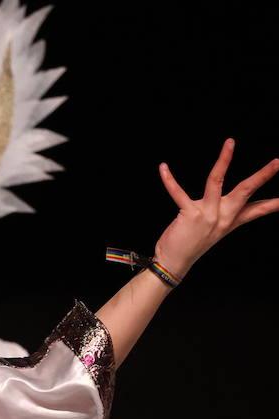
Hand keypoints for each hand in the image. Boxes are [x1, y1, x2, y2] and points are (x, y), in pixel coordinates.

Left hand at [156, 139, 278, 276]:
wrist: (173, 263)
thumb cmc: (192, 243)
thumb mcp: (216, 230)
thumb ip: (227, 215)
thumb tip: (236, 204)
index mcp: (230, 221)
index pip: (258, 210)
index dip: (275, 203)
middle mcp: (222, 217)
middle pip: (246, 191)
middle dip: (263, 175)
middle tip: (278, 161)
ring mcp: (206, 215)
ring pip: (217, 181)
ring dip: (224, 160)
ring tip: (231, 143)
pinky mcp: (188, 214)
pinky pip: (178, 193)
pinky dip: (169, 180)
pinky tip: (163, 167)